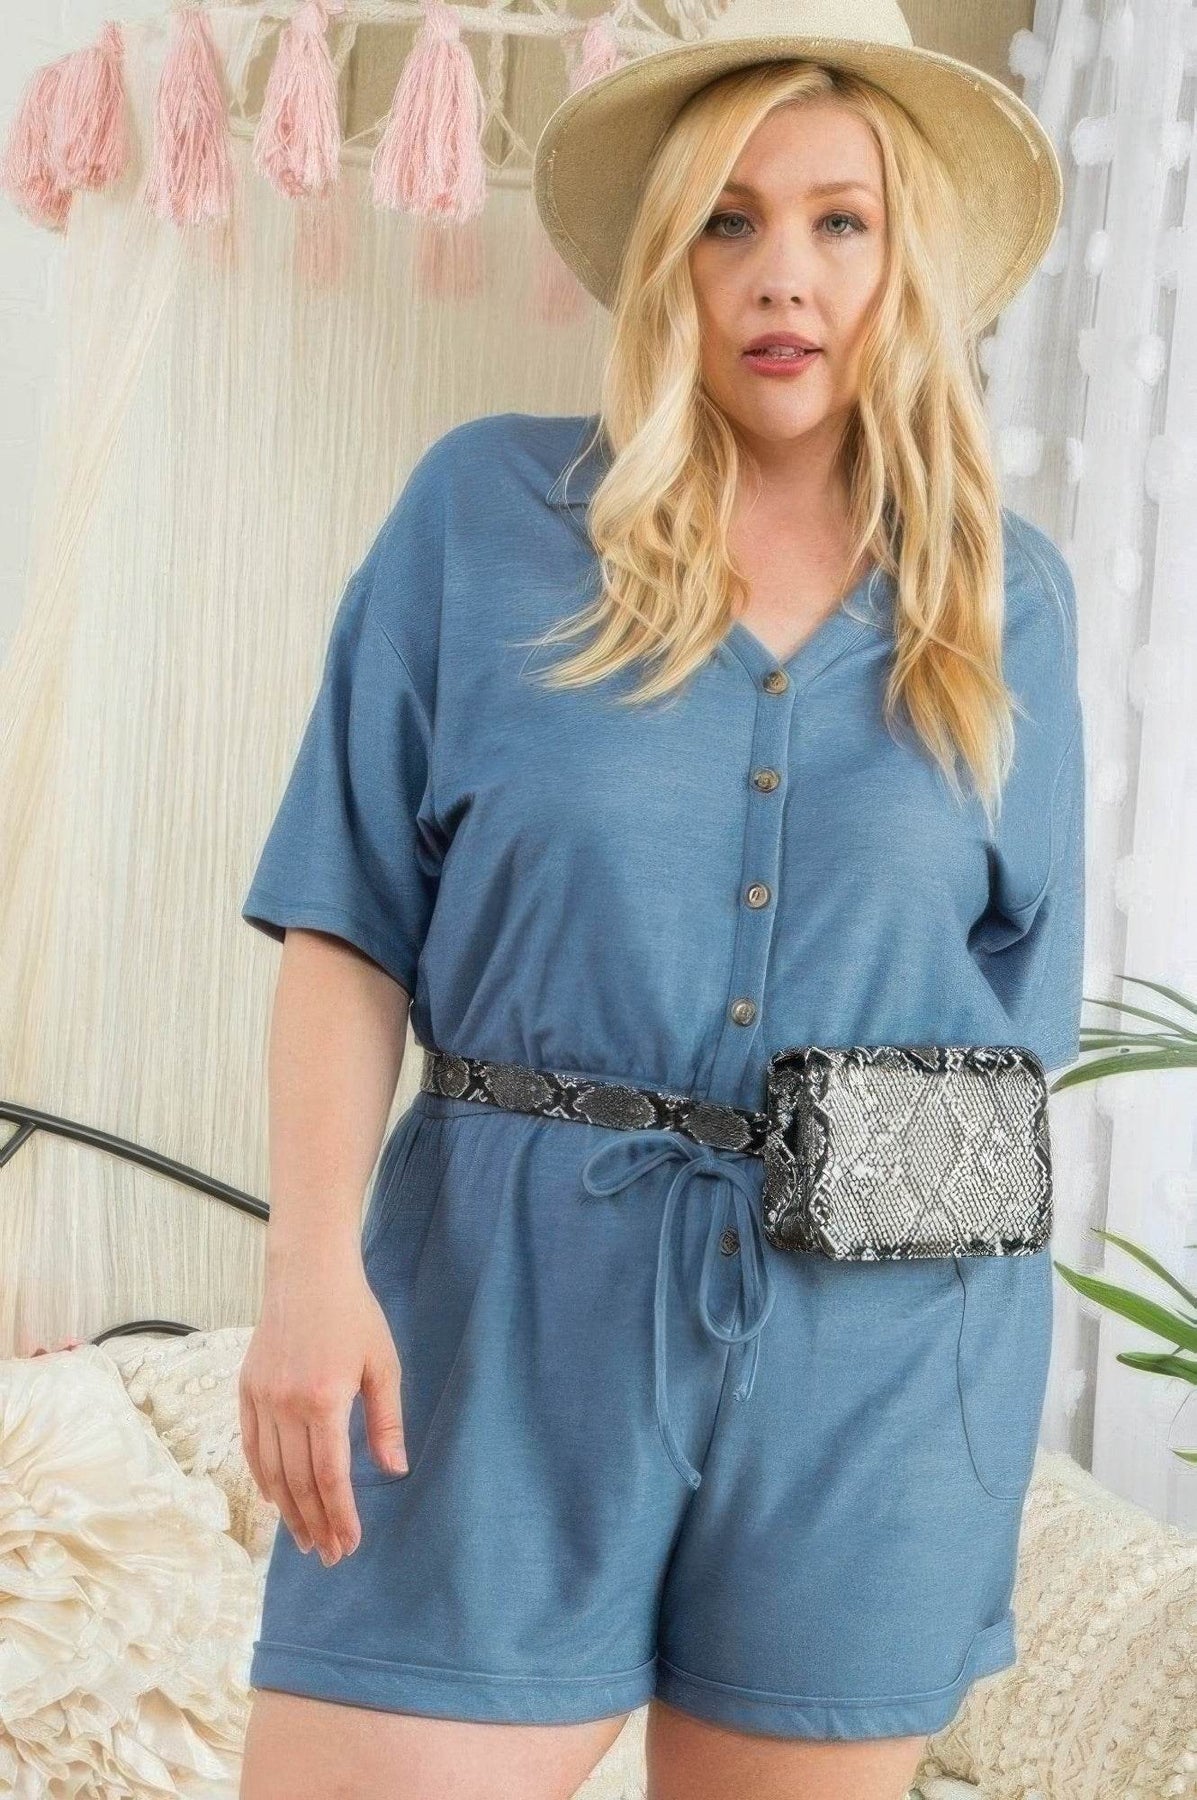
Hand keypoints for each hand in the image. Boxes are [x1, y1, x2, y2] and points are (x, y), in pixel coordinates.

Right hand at [238, 1247, 407, 1562]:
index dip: (340, 1515)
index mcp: (324, 1400)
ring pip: (271, 1472)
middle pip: (298, 1483)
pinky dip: (263, 1479)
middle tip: (329, 1554)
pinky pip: (252, 1448)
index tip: (350, 1544)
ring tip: (305, 1538)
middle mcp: (287, 1405)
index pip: (330, 1476)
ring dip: (289, 1511)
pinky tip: (277, 1500)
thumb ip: (386, 1420)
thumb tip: (394, 1470)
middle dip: (315, 1524)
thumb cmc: (354, 1315)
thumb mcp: (382, 1365)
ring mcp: (262, 1398)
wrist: (308, 1274)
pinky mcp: (246, 1390)